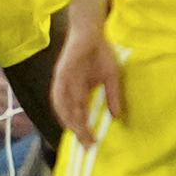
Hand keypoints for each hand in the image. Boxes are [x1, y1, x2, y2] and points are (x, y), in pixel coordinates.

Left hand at [48, 26, 121, 142]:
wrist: (91, 32)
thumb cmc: (100, 54)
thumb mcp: (111, 79)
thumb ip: (112, 97)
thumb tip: (117, 117)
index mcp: (78, 91)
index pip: (79, 114)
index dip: (84, 129)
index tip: (91, 143)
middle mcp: (68, 89)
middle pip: (69, 114)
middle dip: (77, 130)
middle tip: (87, 144)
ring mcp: (63, 81)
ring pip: (63, 106)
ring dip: (70, 121)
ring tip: (80, 133)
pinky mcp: (61, 72)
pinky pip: (59, 91)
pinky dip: (63, 104)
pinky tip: (68, 115)